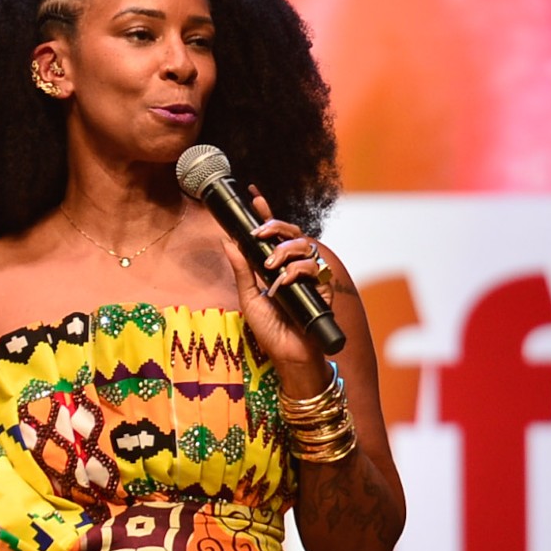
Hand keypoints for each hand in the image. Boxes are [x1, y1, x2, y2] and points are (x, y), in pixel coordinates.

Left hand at [218, 187, 331, 393]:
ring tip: (270, 268)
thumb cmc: (270, 330)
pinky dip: (296, 274)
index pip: (273, 235)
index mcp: (276, 267)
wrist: (288, 355)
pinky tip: (283, 286)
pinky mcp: (323, 289)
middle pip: (293, 232)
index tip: (254, 195)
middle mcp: (294, 267)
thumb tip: (227, 241)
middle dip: (276, 226)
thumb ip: (241, 270)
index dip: (266, 213)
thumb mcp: (248, 298)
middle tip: (259, 234)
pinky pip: (314, 269)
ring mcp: (310, 277)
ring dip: (285, 252)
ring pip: (306, 245)